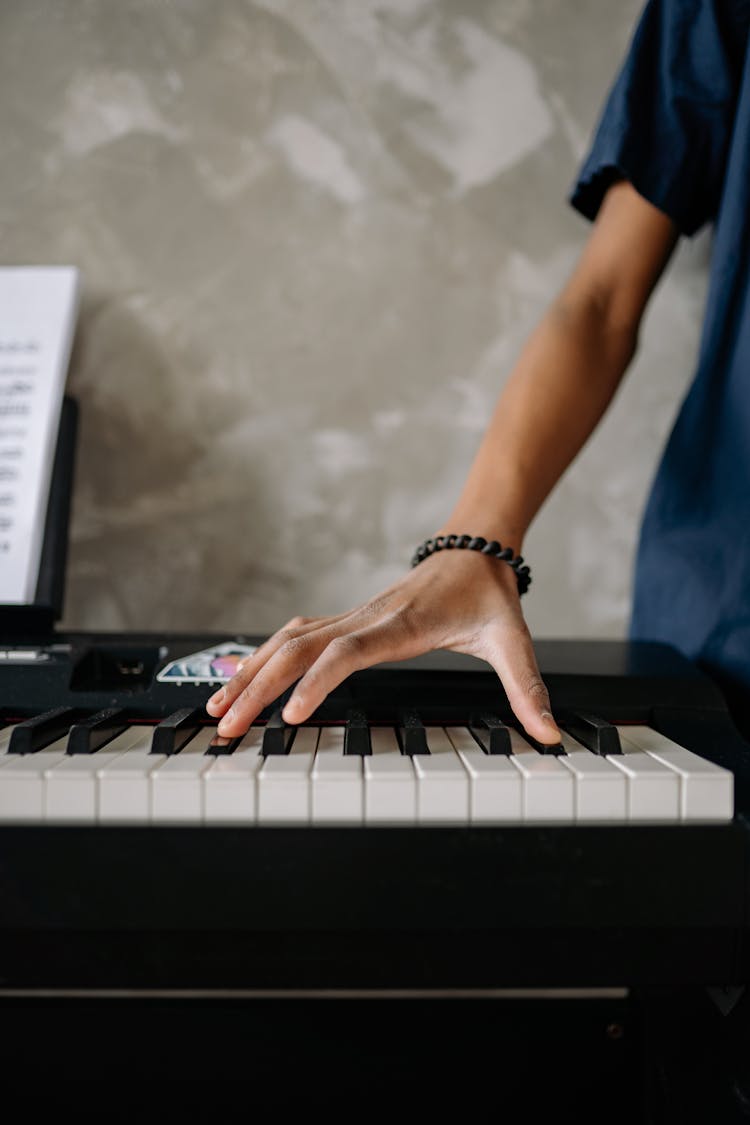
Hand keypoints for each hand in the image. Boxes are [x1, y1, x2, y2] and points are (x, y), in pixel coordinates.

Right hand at [206, 550, 560, 744]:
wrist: (474, 547)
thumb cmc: (487, 592)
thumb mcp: (513, 639)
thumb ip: (527, 687)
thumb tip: (548, 733)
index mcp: (402, 623)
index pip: (350, 652)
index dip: (318, 681)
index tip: (292, 715)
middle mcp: (367, 617)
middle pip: (300, 649)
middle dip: (260, 688)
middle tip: (227, 727)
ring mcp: (351, 617)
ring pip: (286, 642)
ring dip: (251, 673)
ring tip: (219, 709)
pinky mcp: (346, 620)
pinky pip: (294, 637)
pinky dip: (263, 658)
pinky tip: (242, 680)